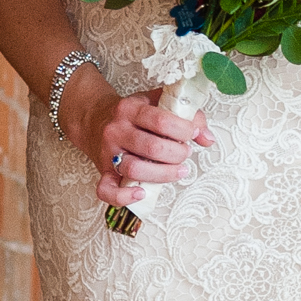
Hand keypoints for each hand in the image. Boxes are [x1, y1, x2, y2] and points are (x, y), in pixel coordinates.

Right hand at [60, 66, 212, 198]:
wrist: (93, 119)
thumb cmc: (132, 113)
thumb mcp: (157, 103)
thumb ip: (186, 114)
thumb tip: (207, 138)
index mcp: (131, 109)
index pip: (161, 120)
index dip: (183, 130)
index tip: (192, 132)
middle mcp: (117, 130)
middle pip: (152, 148)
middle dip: (178, 153)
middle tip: (185, 152)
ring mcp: (109, 153)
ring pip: (135, 169)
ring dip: (164, 174)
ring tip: (178, 170)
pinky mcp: (103, 172)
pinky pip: (107, 191)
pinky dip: (124, 198)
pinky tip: (142, 194)